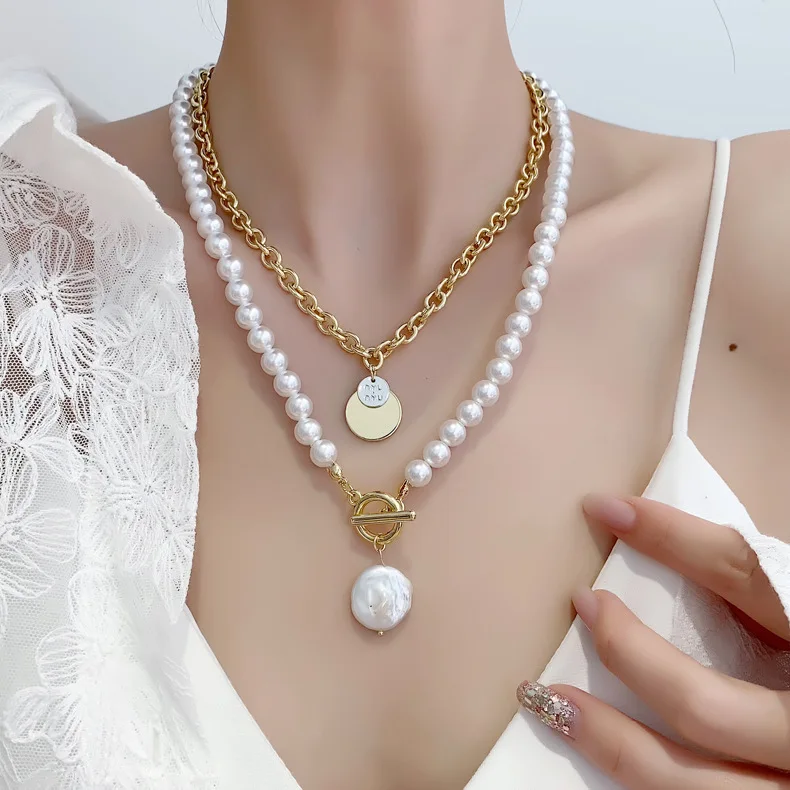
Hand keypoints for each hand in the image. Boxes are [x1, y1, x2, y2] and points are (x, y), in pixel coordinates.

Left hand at [517, 495, 789, 788]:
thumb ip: (764, 593)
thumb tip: (665, 536)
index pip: (748, 577)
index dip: (672, 537)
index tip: (607, 508)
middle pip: (702, 706)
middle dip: (627, 653)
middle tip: (584, 604)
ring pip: (687, 785)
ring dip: (608, 740)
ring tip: (548, 698)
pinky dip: (639, 782)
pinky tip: (597, 751)